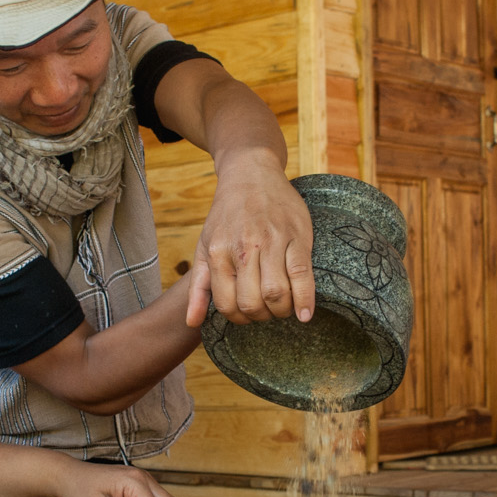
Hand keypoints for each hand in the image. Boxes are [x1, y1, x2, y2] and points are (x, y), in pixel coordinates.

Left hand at [189, 158, 313, 326]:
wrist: (252, 173)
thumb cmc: (227, 214)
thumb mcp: (205, 245)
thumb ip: (198, 286)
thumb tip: (192, 323)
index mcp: (218, 252)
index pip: (227, 303)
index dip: (238, 318)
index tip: (247, 315)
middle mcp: (243, 248)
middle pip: (253, 303)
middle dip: (261, 317)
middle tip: (266, 312)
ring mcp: (271, 241)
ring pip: (276, 293)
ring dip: (281, 311)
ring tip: (282, 308)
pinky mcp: (297, 236)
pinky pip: (301, 275)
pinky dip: (304, 300)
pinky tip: (304, 315)